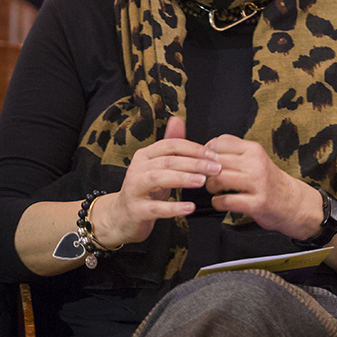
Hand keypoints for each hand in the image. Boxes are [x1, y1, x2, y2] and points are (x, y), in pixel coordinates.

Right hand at [95, 117, 219, 247]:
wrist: (121, 216)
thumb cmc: (145, 189)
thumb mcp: (157, 165)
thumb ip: (169, 145)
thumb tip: (178, 120)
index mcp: (145, 155)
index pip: (171, 145)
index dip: (194, 148)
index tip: (214, 155)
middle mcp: (137, 169)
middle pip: (168, 161)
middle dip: (194, 163)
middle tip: (215, 168)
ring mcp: (135, 189)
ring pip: (159, 179)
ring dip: (183, 178)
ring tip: (202, 181)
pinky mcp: (136, 210)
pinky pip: (155, 208)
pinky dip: (173, 208)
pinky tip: (189, 207)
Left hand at [203, 134, 322, 240]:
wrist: (294, 202)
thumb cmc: (269, 181)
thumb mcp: (257, 159)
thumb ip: (236, 153)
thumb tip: (207, 150)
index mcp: (254, 150)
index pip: (221, 142)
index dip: (207, 152)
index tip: (207, 161)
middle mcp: (256, 164)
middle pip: (216, 161)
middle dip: (206, 171)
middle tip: (208, 178)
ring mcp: (258, 184)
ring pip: (218, 179)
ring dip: (210, 186)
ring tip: (215, 190)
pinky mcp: (257, 203)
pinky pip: (226, 201)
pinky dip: (217, 202)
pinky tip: (221, 202)